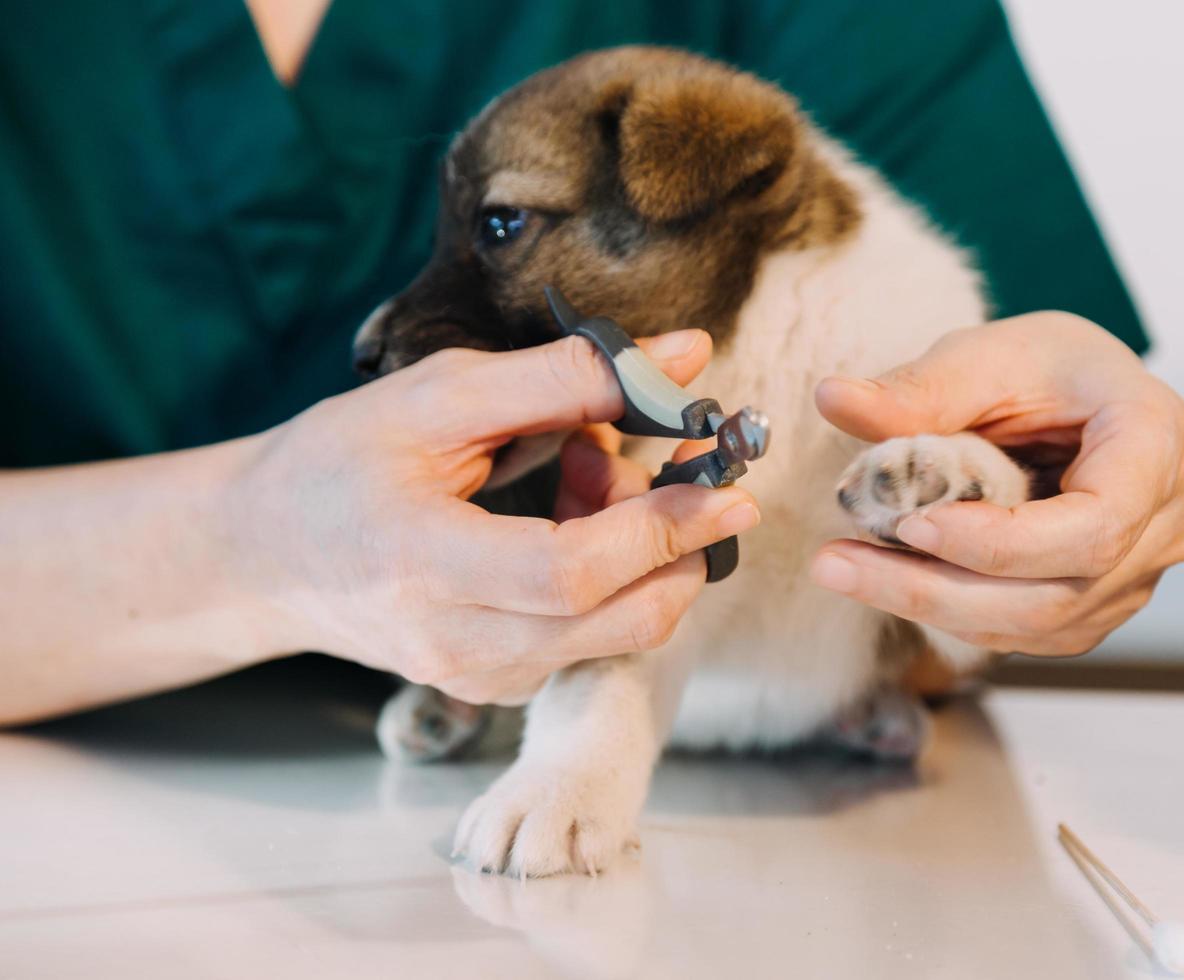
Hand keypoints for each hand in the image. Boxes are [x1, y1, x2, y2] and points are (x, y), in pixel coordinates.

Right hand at [227, 332, 758, 702]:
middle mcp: (456, 645)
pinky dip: (614, 576)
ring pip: (618, 629)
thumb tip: (685, 357)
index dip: (663, 528)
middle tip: (673, 460)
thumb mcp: (437, 398)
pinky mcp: (497, 689)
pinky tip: (569, 516)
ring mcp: (479, 678)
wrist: (266, 555)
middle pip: (618, 617)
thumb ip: (563, 376)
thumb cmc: (339, 463)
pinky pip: (592, 638)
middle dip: (678, 538)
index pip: (571, 573)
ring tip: (586, 469)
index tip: (731, 484)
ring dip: (643, 549)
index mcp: (424, 566)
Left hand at [809, 313, 1183, 655]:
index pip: (1096, 524)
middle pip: (1057, 593)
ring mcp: (1138, 574)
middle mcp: (1166, 522)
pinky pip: (1027, 632)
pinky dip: (953, 613)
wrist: (1083, 397)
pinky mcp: (1098, 604)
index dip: (1002, 541)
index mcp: (1158, 443)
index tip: (913, 523)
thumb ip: (919, 387)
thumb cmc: (1050, 368)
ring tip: (844, 567)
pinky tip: (891, 579)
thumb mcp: (987, 354)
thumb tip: (833, 398)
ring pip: (1037, 625)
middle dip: (936, 587)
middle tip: (835, 561)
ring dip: (931, 606)